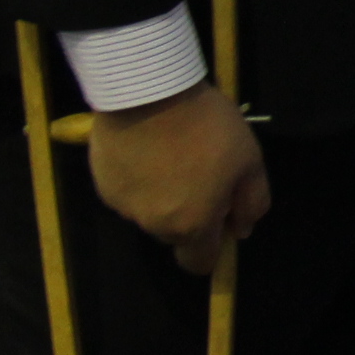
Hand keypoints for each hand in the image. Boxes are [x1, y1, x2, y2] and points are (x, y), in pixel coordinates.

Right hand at [84, 81, 270, 275]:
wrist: (148, 91)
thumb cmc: (207, 127)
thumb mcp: (250, 161)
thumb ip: (252, 204)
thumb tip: (240, 230)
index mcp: (191, 225)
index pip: (198, 263)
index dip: (210, 246)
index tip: (218, 215)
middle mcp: (153, 225)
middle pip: (173, 235)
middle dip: (186, 214)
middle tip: (197, 172)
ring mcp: (123, 206)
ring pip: (148, 212)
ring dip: (160, 195)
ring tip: (170, 153)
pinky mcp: (103, 184)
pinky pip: (127, 192)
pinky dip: (137, 178)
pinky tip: (146, 148)